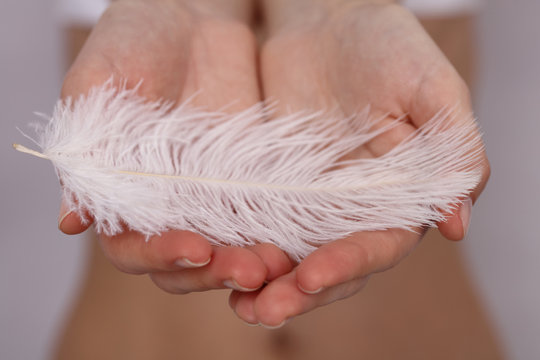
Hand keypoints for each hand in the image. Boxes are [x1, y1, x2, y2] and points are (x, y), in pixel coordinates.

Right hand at [58, 0, 289, 293]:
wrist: (189, 14)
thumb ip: (85, 152)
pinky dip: (282, 232)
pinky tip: (301, 240)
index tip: (194, 247)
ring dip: (254, 263)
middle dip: (216, 271)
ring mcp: (213, 197)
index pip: (132, 247)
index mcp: (122, 195)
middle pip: (187, 263)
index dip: (160, 254)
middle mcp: (168, 206)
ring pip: (230, 250)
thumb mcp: (97, 88)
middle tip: (250, 270)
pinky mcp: (252, 180)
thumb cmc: (132, 42)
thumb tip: (71, 221)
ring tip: (280, 263)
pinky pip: (267, 216)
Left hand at [229, 1, 489, 326]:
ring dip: (262, 281)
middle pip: (328, 264)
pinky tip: (212, 261)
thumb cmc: (387, 46)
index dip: (348, 264)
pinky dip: (236, 245)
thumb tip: (457, 222)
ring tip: (236, 302)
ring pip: (287, 254)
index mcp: (397, 197)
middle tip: (263, 310)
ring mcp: (307, 199)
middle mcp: (351, 209)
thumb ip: (455, 152)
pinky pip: (252, 221)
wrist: (326, 17)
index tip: (312, 276)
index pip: (376, 246)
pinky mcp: (268, 183)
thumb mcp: (431, 90)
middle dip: (298, 292)